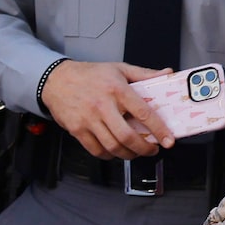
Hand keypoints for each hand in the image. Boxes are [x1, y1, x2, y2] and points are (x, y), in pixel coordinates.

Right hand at [40, 60, 168, 160]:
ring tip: (135, 152)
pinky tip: (115, 151)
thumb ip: (144, 74)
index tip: (168, 140)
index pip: (143, 113)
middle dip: (144, 149)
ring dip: (128, 154)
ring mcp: (88, 120)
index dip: (159, 130)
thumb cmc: (88, 75)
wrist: (56, 80)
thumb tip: (167, 73)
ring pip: (112, 147)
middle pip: (127, 137)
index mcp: (117, 90)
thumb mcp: (119, 68)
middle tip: (151, 150)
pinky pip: (96, 150)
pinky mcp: (77, 130)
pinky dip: (109, 155)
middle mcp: (103, 106)